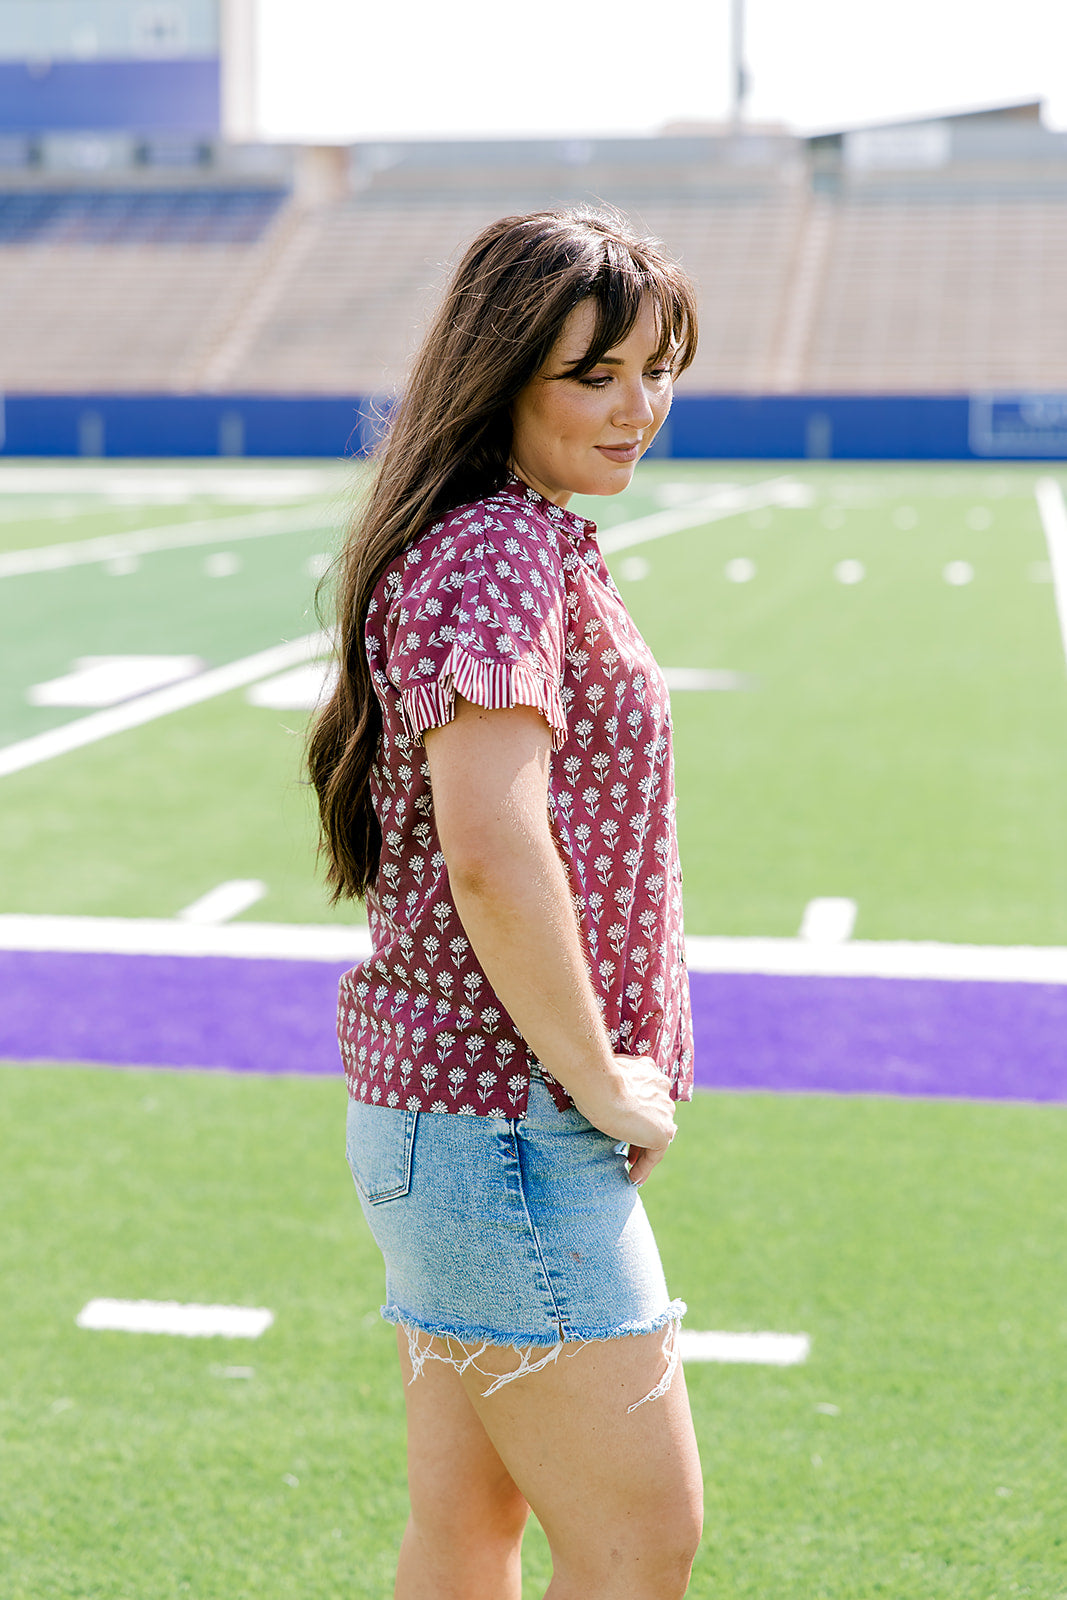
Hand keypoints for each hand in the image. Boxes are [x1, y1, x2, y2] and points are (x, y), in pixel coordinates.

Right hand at [569, 1054, 676, 1186]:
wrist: (600, 1085)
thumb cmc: (592, 1078)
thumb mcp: (602, 1076)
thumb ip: (611, 1082)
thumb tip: (595, 1083)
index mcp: (649, 1071)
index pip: (648, 1097)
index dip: (637, 1114)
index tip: (626, 1126)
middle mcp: (662, 1088)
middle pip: (655, 1116)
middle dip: (643, 1133)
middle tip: (630, 1152)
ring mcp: (665, 1110)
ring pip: (656, 1135)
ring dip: (644, 1152)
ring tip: (631, 1169)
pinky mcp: (663, 1131)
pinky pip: (655, 1154)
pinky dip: (645, 1167)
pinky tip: (633, 1177)